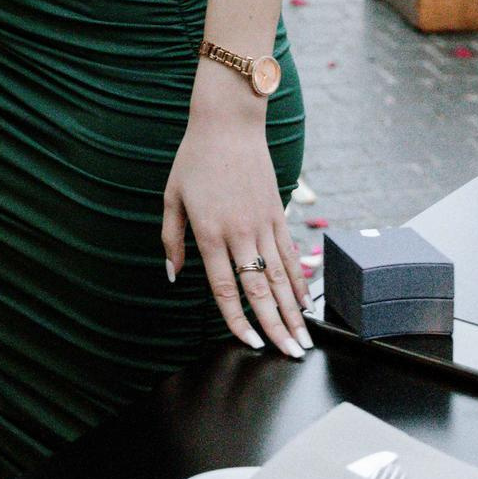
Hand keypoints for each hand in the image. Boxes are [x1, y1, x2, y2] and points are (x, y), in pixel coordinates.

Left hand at [162, 94, 311, 358]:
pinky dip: (299, 281)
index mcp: (210, 232)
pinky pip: (290, 254)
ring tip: (304, 339)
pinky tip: (305, 302)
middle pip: (260, 291)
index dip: (237, 320)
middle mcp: (240, 233)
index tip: (249, 343)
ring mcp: (263, 224)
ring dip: (294, 312)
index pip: (226, 288)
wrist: (228, 124)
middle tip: (291, 354)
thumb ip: (171, 239)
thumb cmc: (195, 159)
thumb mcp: (171, 197)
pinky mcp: (278, 213)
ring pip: (282, 278)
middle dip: (276, 327)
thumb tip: (172, 275)